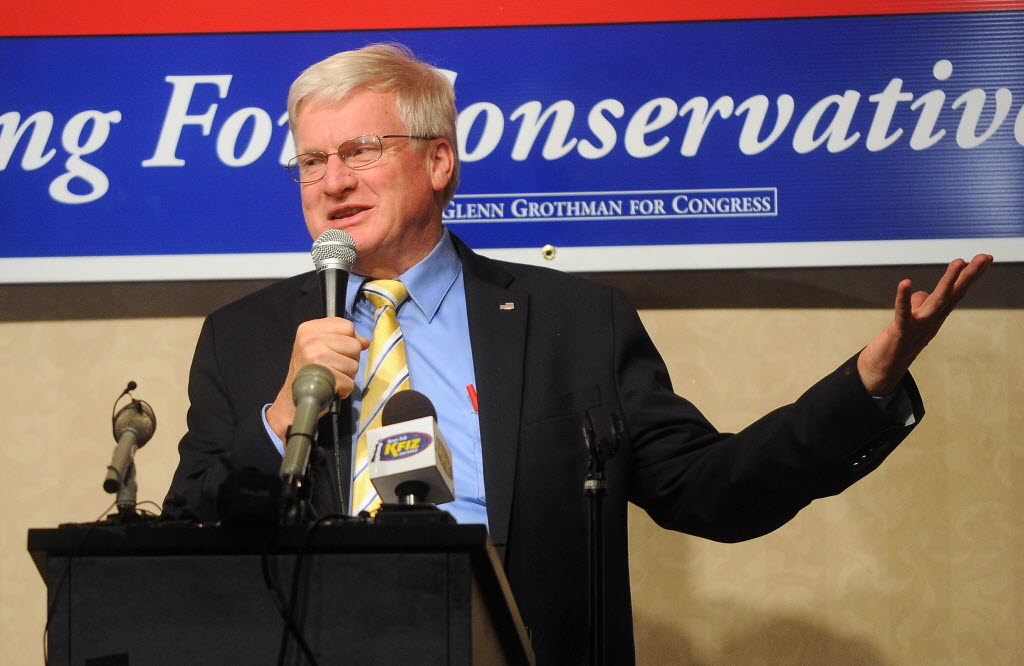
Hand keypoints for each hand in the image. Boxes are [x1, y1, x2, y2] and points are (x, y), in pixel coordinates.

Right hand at [266, 318, 369, 440]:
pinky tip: (332, 388)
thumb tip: (365, 342)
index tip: (338, 350)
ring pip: (354, 365)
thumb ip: (342, 338)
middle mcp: (311, 341)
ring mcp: (316, 359)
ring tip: (332, 377)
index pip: (348, 326)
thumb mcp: (319, 346)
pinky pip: (350, 382)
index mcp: (309, 329)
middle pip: (354, 345)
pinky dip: (344, 389)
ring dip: (347, 375)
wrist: (291, 398)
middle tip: (334, 367)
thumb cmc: (308, 370)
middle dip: (350, 359)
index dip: (350, 340)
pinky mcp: (323, 378)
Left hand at [857, 254, 992, 395]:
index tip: (985, 258)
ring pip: (937, 301)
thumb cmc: (897, 344)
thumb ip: (916, 306)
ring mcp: (918, 327)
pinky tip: (905, 283)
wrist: (882, 372)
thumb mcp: (910, 320)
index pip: (955, 293)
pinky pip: (903, 313)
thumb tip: (919, 293)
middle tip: (984, 256)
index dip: (970, 276)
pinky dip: (903, 298)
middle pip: (953, 295)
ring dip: (948, 281)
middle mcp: (931, 321)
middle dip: (969, 275)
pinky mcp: (900, 333)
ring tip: (959, 261)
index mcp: (935, 317)